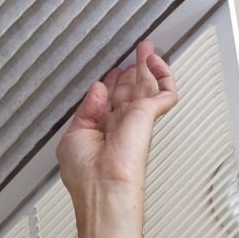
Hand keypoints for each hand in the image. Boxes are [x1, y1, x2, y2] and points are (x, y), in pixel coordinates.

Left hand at [55, 41, 177, 205]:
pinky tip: (156, 62)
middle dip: (132, 71)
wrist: (101, 188)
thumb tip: (97, 88)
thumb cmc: (85, 174)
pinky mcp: (148, 116)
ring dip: (147, 66)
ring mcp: (136, 120)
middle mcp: (120, 125)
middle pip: (129, 91)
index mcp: (101, 131)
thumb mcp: (73, 135)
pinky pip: (165, 92)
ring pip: (147, 87)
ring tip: (147, 49)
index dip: (112, 84)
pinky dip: (164, 75)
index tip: (111, 73)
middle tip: (135, 54)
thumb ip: (85, 110)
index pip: (110, 102)